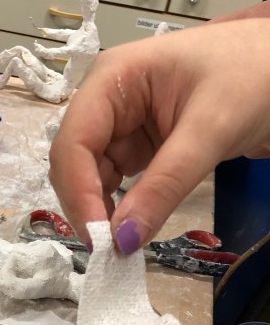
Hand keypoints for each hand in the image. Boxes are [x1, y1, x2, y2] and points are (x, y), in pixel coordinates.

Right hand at [48, 18, 269, 251]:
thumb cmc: (255, 75)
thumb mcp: (211, 129)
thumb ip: (166, 184)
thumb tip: (124, 239)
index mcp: (113, 78)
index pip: (74, 141)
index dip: (77, 191)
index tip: (98, 238)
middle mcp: (106, 101)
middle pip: (73, 162)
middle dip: (85, 205)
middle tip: (108, 250)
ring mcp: (120, 126)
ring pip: (89, 177)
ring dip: (99, 211)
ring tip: (120, 244)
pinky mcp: (137, 147)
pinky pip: (114, 183)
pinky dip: (118, 209)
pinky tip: (130, 227)